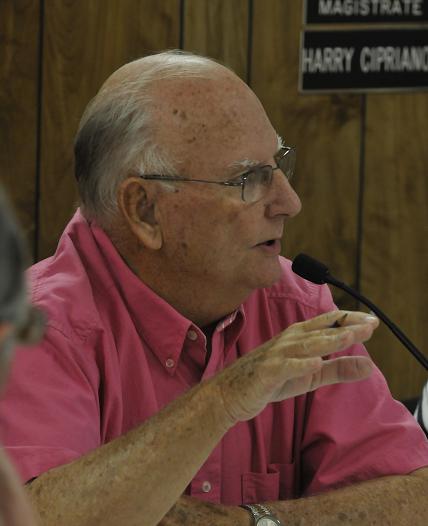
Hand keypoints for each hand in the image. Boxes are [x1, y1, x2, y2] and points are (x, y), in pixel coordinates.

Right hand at [216, 310, 378, 423]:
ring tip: (351, 336)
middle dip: (347, 326)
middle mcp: (289, 341)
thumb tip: (370, 365)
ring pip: (307, 345)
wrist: (231, 393)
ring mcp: (277, 355)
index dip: (351, 321)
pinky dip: (301, 364)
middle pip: (322, 331)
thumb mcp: (311, 376)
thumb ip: (338, 369)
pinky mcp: (267, 373)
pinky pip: (286, 367)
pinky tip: (316, 363)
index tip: (374, 321)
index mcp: (299, 337)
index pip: (329, 323)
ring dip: (329, 340)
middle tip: (371, 324)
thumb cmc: (271, 380)